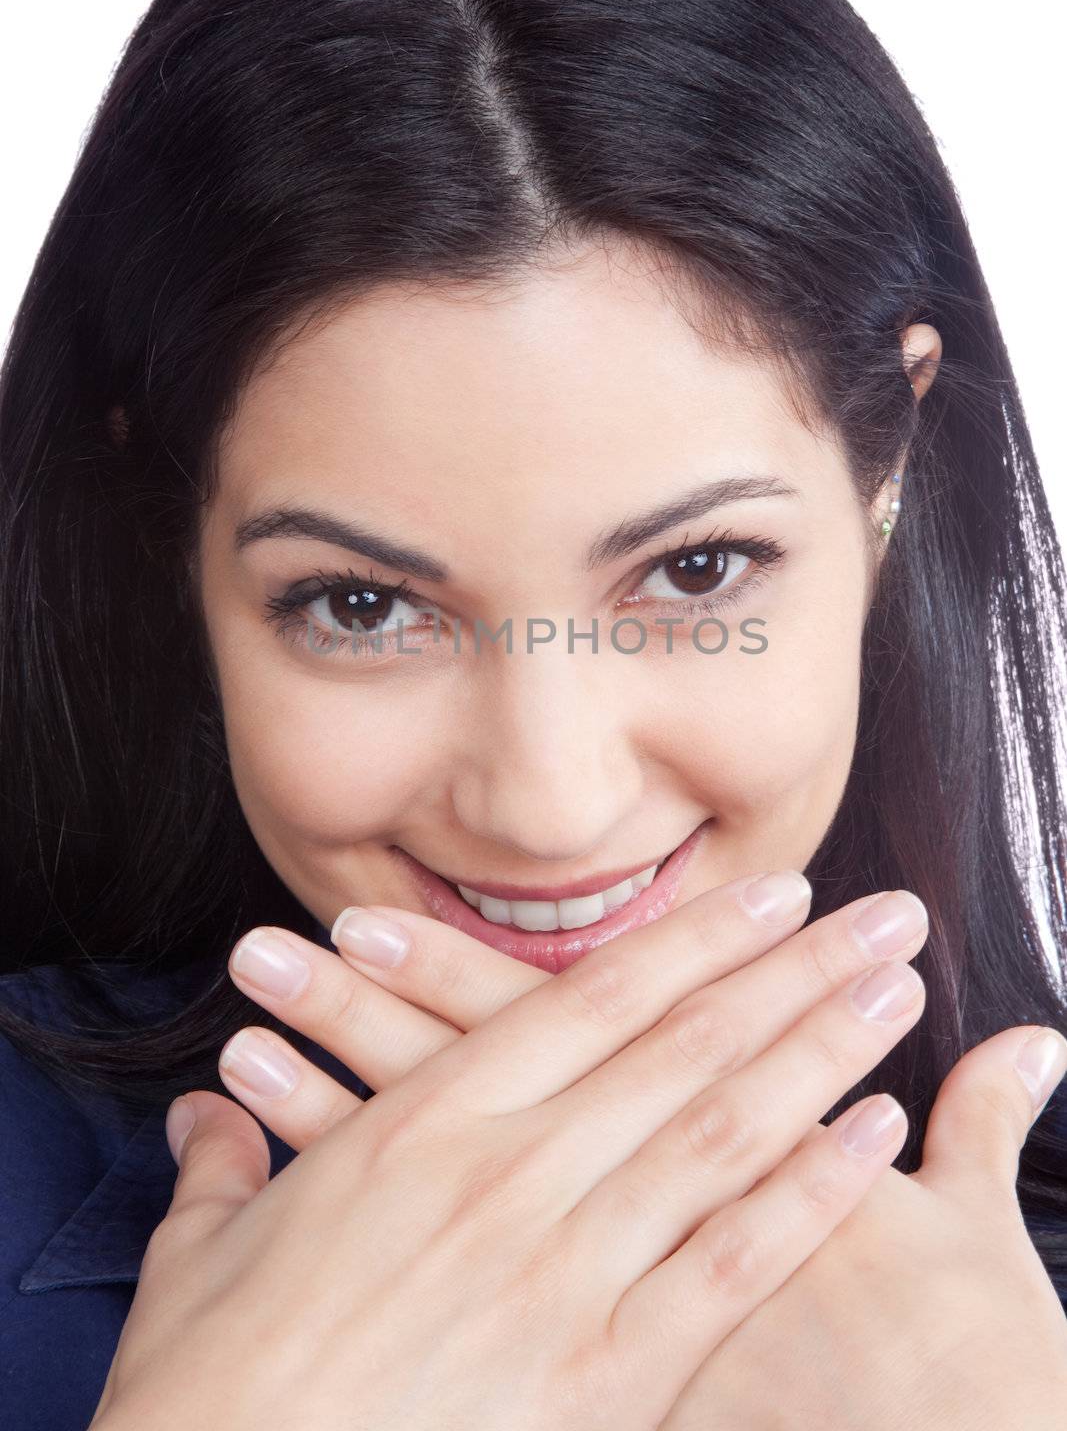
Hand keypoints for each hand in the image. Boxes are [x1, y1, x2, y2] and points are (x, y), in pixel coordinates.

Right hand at [91, 870, 915, 1430]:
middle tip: (880, 918)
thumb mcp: (201, 1255)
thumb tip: (208, 1111)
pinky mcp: (600, 1381)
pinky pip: (728, 1270)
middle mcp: (509, 1176)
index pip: (588, 999)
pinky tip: (869, 1142)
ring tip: (895, 997)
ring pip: (721, 1134)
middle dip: (794, 971)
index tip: (770, 893)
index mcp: (420, 1127)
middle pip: (685, 1045)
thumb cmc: (208, 1393)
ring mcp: (563, 1275)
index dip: (694, 938)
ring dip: (820, 1054)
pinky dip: (807, 1199)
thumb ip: (223, 1163)